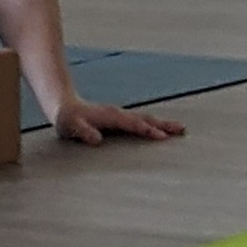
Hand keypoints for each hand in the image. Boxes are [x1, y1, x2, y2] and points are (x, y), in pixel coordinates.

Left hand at [51, 98, 182, 145]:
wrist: (65, 106)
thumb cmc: (67, 119)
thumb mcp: (70, 126)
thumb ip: (83, 132)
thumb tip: (96, 140)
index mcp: (110, 116)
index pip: (133, 124)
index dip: (147, 130)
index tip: (162, 136)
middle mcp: (119, 114)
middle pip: (146, 119)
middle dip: (164, 125)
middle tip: (182, 130)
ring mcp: (122, 116)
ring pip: (146, 119)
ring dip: (163, 124)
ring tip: (180, 130)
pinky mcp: (122, 119)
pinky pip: (142, 121)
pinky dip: (155, 125)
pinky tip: (163, 131)